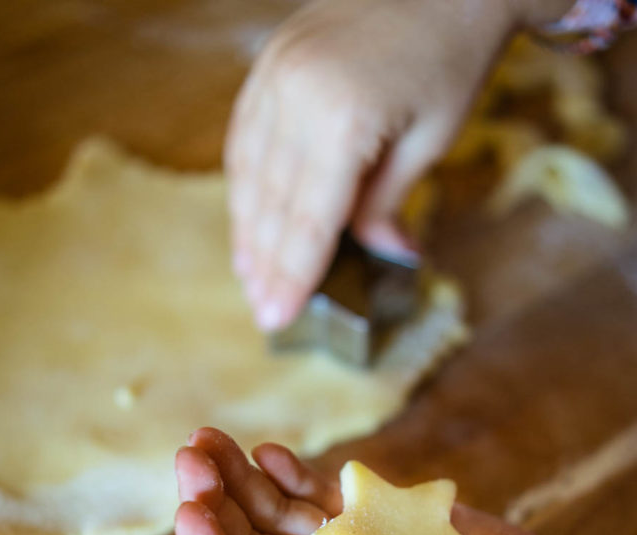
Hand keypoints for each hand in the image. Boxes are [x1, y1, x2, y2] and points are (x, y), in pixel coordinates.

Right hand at [225, 0, 571, 329]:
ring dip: (247, 231)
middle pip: (273, 204)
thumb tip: (385, 256)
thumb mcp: (430, 139)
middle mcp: (295, 96)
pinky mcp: (269, 63)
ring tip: (248, 276)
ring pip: (249, 174)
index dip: (293, 276)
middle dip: (267, 265)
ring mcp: (275, 74)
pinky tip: (246, 217)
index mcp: (343, 120)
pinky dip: (244, 184)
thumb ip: (389, 202)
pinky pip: (244, 135)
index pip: (309, 221)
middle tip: (263, 312)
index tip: (279, 319)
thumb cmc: (449, 57)